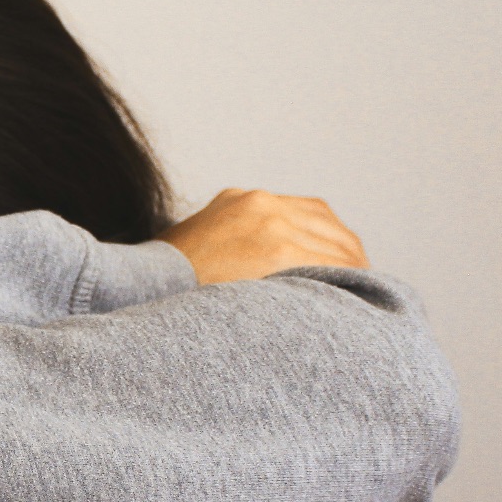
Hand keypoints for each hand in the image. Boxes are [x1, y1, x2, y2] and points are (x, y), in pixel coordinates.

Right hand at [156, 189, 368, 283]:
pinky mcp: (275, 248)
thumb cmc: (162, 288)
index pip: (306, 212)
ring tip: (364, 296)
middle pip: (326, 224)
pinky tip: (352, 300)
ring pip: (335, 243)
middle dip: (346, 254)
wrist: (137, 291)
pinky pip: (329, 263)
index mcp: (240, 201)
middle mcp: (258, 203)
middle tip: (361, 283)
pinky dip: (346, 280)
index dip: (328, 240)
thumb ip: (229, 249)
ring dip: (352, 269)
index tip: (341, 263)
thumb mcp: (194, 251)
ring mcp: (269, 222)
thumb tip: (252, 277)